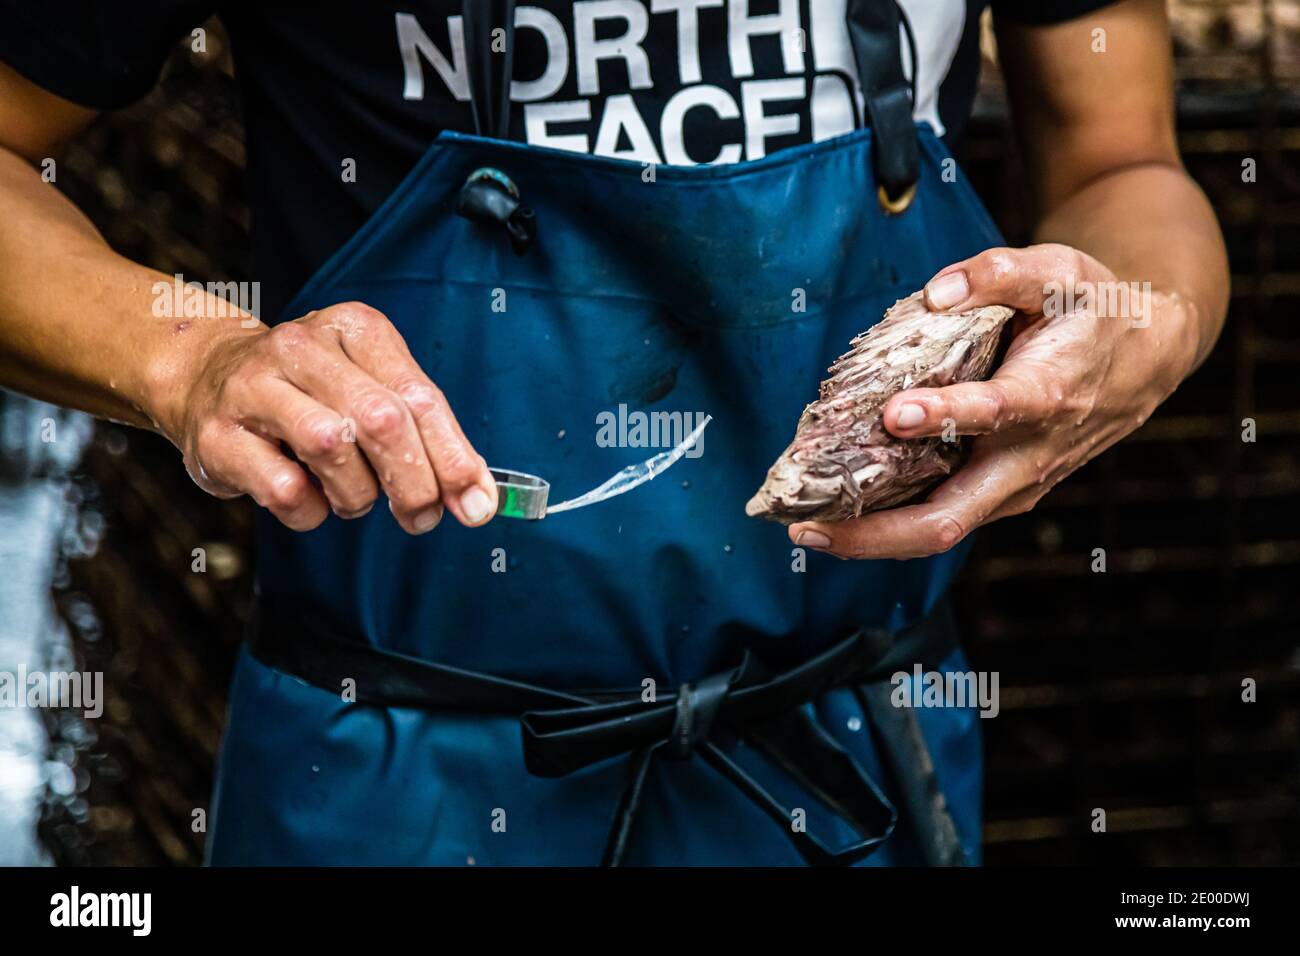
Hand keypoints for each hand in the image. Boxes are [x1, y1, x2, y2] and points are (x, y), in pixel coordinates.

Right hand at [164, 301, 496, 532]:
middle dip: (414, 483)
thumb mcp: (372, 391)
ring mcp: (253, 387)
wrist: (204, 380)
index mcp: (355, 329)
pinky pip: (285, 490)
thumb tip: (477, 498)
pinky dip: (312, 511)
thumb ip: (427, 438)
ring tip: (354, 498)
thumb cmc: (310, 395)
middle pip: (382, 420)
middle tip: (421, 517)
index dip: (454, 457)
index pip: (420, 397)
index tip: (476, 505)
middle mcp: (302, 347)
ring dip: (358, 495)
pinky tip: (310, 500)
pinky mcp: (218, 435)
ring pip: (332, 448)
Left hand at [789, 244, 1197, 558]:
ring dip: (870, 539)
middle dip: (874, 533)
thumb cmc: (1094, 313)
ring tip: (803, 530)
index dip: (945, 415)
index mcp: (1047, 396)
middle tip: (807, 528)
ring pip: (940, 531)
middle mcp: (1028, 458)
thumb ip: (1000, 272)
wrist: (1146, 361)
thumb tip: (935, 292)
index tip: (894, 412)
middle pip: (950, 519)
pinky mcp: (1000, 496)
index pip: (995, 413)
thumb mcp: (1062, 271)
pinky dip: (887, 525)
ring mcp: (1014, 488)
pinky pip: (940, 519)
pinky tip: (837, 517)